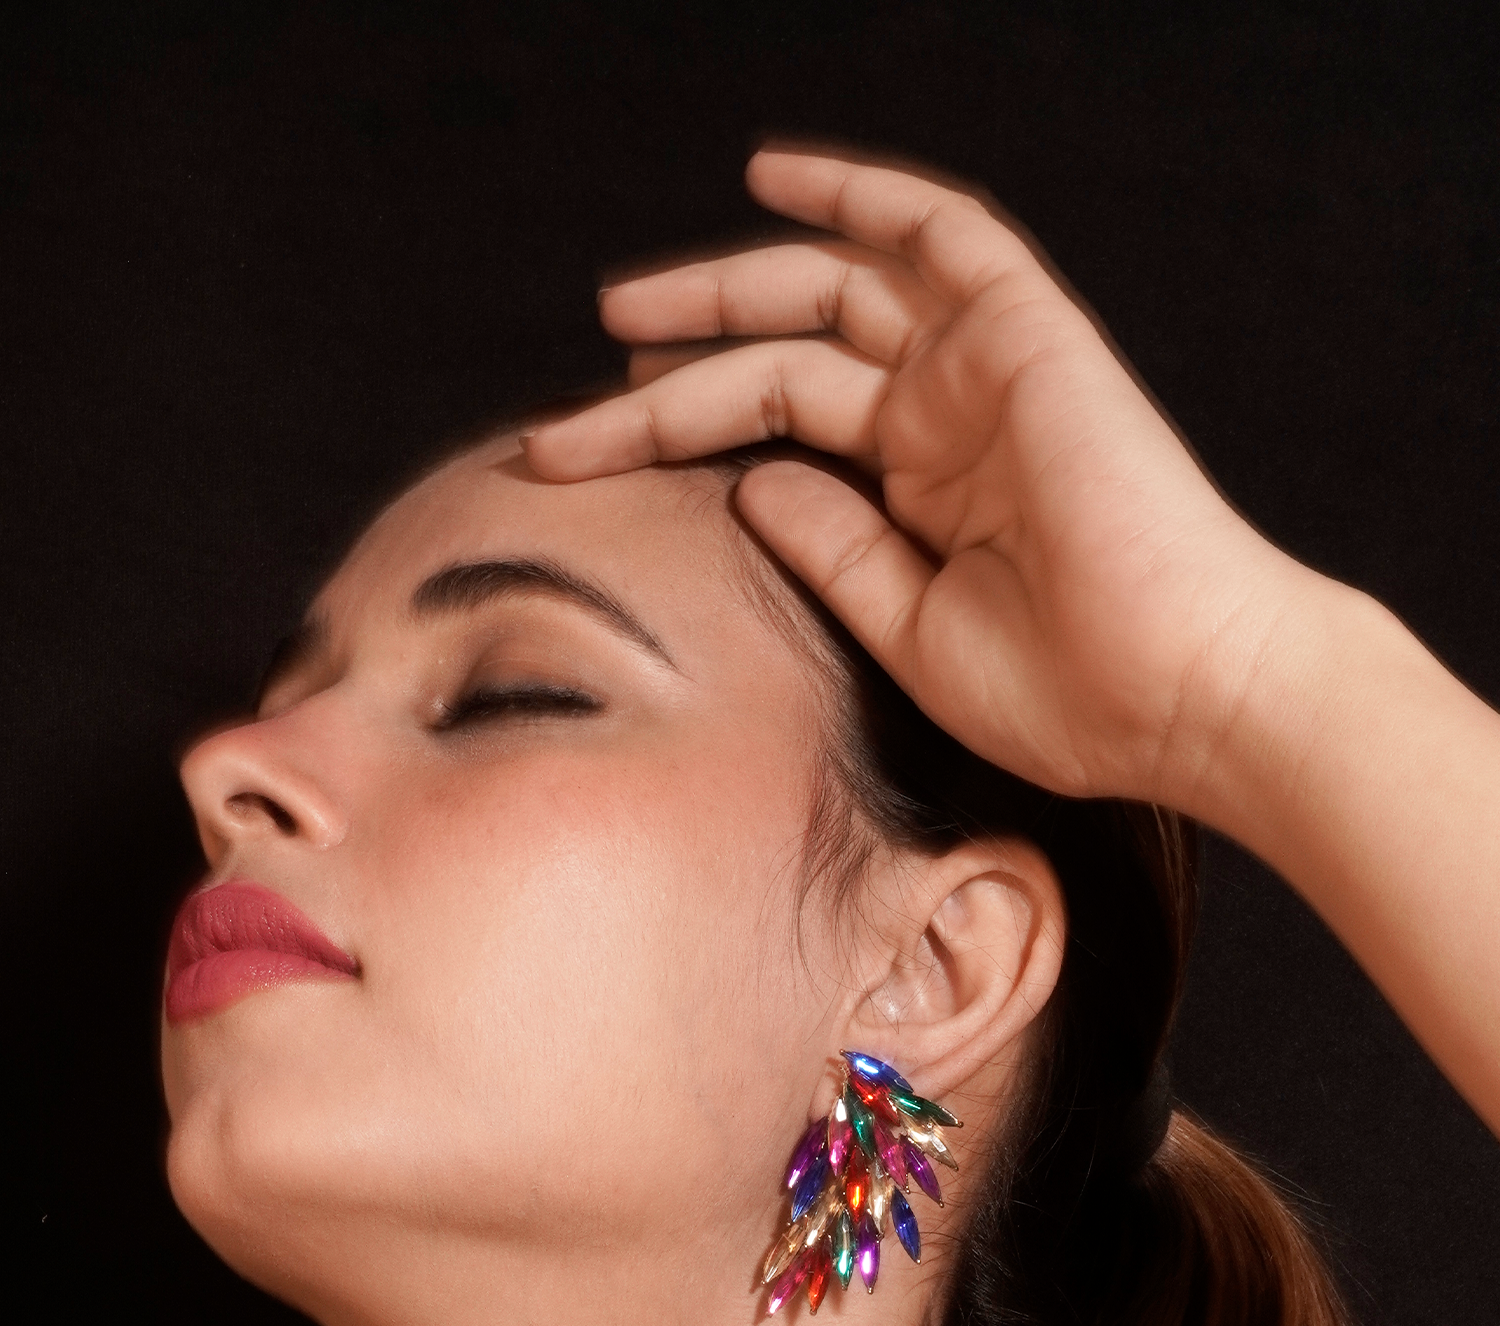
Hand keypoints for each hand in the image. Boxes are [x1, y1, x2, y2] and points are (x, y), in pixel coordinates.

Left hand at [524, 148, 1328, 810]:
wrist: (1186, 699)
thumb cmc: (1070, 697)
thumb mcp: (910, 634)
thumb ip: (836, 552)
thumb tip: (750, 484)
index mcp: (923, 495)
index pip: (780, 429)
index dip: (677, 427)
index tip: (586, 447)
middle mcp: (949, 420)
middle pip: (788, 355)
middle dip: (679, 355)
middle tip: (583, 381)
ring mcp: (985, 373)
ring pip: (834, 293)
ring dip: (727, 284)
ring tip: (621, 308)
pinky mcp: (1027, 339)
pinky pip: (940, 232)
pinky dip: (861, 197)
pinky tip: (768, 177)